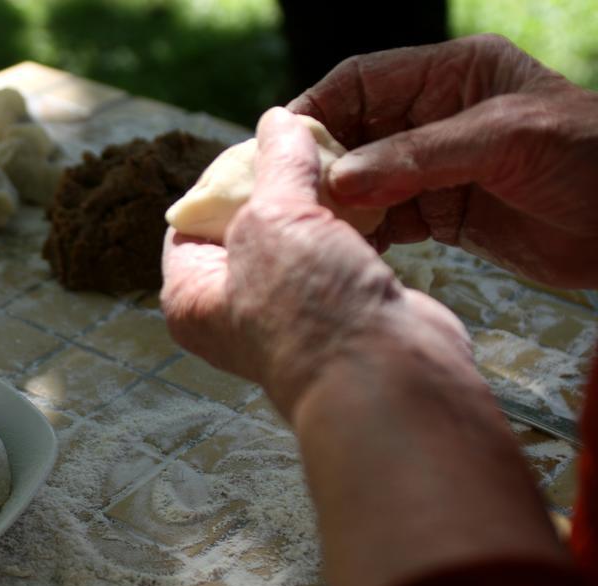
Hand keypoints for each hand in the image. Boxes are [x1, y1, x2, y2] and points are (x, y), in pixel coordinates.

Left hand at [161, 108, 469, 419]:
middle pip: (245, 227)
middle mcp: (233, 310)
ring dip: (319, 202)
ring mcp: (290, 314)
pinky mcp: (341, 312)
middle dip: (275, 184)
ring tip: (339, 162)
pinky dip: (351, 226)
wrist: (386, 378)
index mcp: (192, 297)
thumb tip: (277, 120)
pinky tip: (367, 197)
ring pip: (299, 239)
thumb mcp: (274, 219)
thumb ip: (276, 164)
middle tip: (303, 144)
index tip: (255, 143)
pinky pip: (338, 255)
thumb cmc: (308, 310)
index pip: (189, 222)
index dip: (218, 176)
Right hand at [288, 34, 597, 288]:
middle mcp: (436, 117)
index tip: (280, 145)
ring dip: (340, 203)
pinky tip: (349, 249)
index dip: (318, 108)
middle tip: (287, 196)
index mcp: (452, 75)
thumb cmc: (591, 158)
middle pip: (356, 133)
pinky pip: (390, 219)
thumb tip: (340, 180)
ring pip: (367, 180)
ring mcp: (438, 167)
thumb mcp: (506, 140)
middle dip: (321, 163)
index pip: (363, 82)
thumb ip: (420, 157)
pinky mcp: (444, 213)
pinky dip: (367, 233)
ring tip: (313, 228)